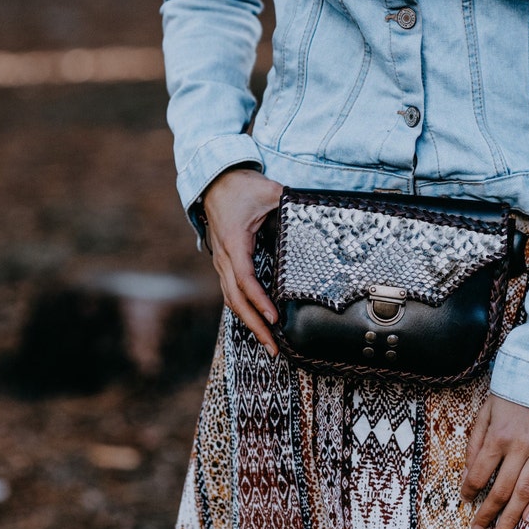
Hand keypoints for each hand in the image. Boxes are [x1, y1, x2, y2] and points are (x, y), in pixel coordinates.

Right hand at [202, 168, 283, 353]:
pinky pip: (233, 292)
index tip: (275, 318)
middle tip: (273, 347)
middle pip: (236, 299)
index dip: (260, 301)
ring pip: (232, 300)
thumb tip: (313, 212)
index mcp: (235, 243)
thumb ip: (290, 203)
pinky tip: (259, 323)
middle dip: (255, 325)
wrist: (216, 180)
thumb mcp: (270, 192)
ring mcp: (222, 262)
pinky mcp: (226, 263)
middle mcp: (224, 258)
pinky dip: (245, 310)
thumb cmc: (243, 187)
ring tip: (268, 344)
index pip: (246, 280)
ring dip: (249, 323)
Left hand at [461, 394, 528, 528]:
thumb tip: (467, 474)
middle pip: (501, 489)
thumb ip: (476, 442)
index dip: (470, 491)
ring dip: (512, 517)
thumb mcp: (487, 411)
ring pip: (525, 491)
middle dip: (488, 514)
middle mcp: (519, 446)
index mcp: (497, 435)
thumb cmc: (513, 394)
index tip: (465, 502)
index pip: (479, 472)